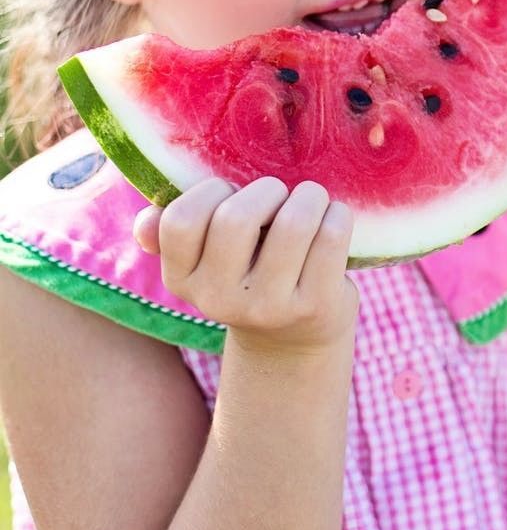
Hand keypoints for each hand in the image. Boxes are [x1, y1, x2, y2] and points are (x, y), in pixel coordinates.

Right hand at [133, 177, 358, 356]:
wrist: (295, 339)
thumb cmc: (249, 276)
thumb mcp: (207, 263)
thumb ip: (174, 235)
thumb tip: (145, 223)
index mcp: (182, 280)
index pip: (181, 221)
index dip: (212, 191)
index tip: (233, 193)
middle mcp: (220, 300)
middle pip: (236, 218)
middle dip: (267, 190)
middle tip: (281, 195)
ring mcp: (269, 307)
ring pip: (293, 224)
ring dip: (309, 197)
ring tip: (312, 200)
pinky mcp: (315, 306)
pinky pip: (331, 238)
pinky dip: (338, 215)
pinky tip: (335, 218)